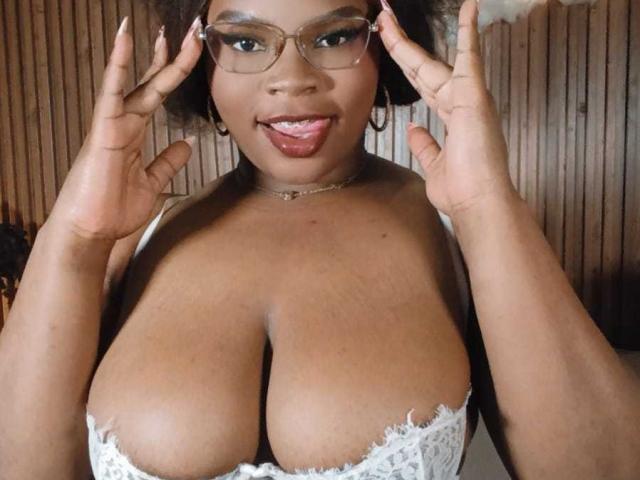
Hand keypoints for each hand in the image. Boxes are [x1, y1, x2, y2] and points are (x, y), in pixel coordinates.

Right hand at [46, 16, 203, 241]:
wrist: (91, 231)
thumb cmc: (114, 209)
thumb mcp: (153, 183)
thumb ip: (168, 161)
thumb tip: (187, 143)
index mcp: (136, 133)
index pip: (158, 93)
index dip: (174, 71)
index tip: (190, 50)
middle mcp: (126, 123)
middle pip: (152, 82)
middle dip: (172, 56)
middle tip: (191, 31)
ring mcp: (114, 124)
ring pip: (135, 82)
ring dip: (150, 55)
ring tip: (166, 30)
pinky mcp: (103, 131)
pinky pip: (111, 92)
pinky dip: (117, 65)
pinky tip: (123, 39)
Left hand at [377, 0, 518, 217]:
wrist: (477, 202)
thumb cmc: (461, 190)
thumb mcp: (434, 164)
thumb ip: (424, 144)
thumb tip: (414, 128)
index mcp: (450, 117)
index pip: (421, 84)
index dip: (405, 64)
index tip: (388, 45)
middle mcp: (458, 103)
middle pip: (421, 69)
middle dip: (399, 46)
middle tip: (383, 21)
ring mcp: (467, 97)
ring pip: (431, 61)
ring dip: (407, 40)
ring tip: (388, 16)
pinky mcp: (475, 96)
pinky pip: (472, 58)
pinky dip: (470, 32)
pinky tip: (470, 6)